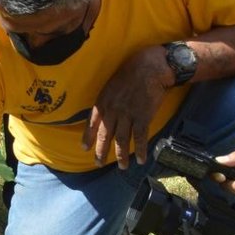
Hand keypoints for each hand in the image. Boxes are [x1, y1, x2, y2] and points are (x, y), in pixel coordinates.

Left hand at [85, 45, 170, 165]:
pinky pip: (140, 138)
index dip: (88, 137)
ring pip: (122, 140)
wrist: (150, 67)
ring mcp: (127, 115)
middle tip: (98, 163)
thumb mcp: (111, 84)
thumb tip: (106, 112)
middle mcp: (112, 110)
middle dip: (101, 151)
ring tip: (121, 167)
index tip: (84, 148)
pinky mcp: (143, 117)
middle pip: (105, 135)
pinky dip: (141, 150)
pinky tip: (141, 161)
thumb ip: (107, 100)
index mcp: (103, 101)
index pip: (91, 123)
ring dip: (121, 155)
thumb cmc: (131, 71)